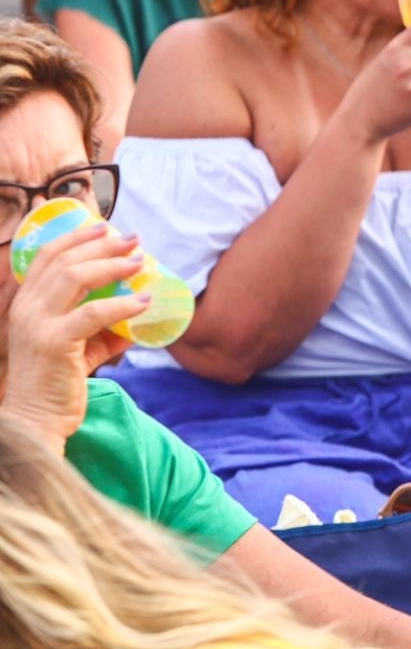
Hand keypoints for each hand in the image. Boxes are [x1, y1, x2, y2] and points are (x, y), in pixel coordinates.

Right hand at [2, 223, 143, 441]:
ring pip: (76, 278)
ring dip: (113, 265)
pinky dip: (122, 304)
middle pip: (64, 260)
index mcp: (27, 304)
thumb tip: (139, 311)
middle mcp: (27, 308)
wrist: (36, 420)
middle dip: (101, 245)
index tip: (107, 228)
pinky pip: (94, 314)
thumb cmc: (58, 383)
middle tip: (133, 239)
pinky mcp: (56, 343)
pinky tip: (144, 301)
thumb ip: (105, 328)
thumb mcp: (82, 348)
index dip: (78, 238)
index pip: (47, 256)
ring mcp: (37, 324)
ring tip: (140, 262)